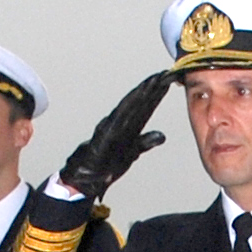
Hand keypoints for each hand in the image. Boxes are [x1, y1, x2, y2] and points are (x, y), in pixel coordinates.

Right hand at [55, 69, 175, 196]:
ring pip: (129, 106)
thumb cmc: (104, 166)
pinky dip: (127, 108)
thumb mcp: (130, 154)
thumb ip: (144, 143)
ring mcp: (111, 127)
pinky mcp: (105, 135)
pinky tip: (136, 98)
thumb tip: (162, 136)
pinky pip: (118, 119)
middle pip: (138, 101)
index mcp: (126, 127)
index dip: (156, 93)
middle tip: (165, 73)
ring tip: (154, 80)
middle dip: (152, 87)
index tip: (168, 80)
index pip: (144, 107)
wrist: (83, 178)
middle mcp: (118, 123)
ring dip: (141, 92)